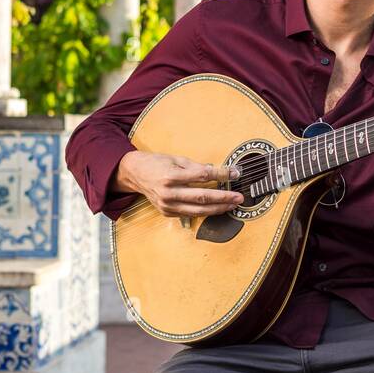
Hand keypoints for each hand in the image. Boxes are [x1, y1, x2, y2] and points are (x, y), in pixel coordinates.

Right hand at [116, 151, 244, 217]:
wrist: (135, 174)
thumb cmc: (156, 163)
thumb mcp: (176, 159)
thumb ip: (197, 167)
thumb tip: (218, 172)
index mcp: (171, 176)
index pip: (203, 176)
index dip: (221, 175)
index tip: (235, 174)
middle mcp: (169, 193)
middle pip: (202, 197)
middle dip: (224, 198)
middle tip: (238, 197)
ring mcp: (167, 205)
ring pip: (198, 210)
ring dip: (218, 208)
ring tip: (232, 205)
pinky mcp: (167, 212)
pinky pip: (190, 214)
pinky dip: (205, 211)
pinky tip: (216, 208)